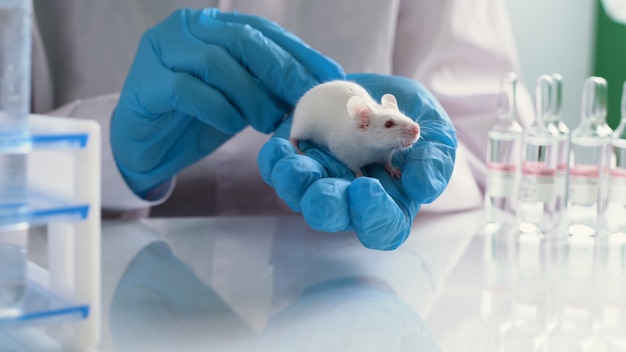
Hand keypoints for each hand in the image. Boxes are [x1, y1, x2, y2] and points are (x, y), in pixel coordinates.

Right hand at [111, 8, 343, 196]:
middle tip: (304, 101)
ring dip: (252, 96)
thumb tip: (320, 87)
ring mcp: (160, 52)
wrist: (146, 146)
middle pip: (243, 41)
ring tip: (269, 122)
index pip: (264, 31)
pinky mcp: (144, 83)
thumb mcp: (243, 98)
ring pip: (217, 63)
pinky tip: (230, 124)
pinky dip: (217, 109)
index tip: (331, 76)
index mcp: (212, 25)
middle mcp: (185, 29)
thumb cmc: (198, 118)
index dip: (300, 52)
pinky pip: (186, 90)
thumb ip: (270, 86)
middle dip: (282, 71)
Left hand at [258, 74, 455, 249]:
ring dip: (295, 184)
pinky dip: (276, 161)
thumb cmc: (413, 124)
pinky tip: (280, 146)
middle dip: (326, 206)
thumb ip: (433, 163)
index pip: (383, 228)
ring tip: (295, 164)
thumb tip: (421, 189)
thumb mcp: (437, 137)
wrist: (377, 93)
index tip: (365, 188)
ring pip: (301, 197)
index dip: (373, 217)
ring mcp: (322, 181)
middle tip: (322, 192)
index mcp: (389, 204)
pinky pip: (279, 170)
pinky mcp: (298, 162)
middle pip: (336, 217)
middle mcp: (351, 199)